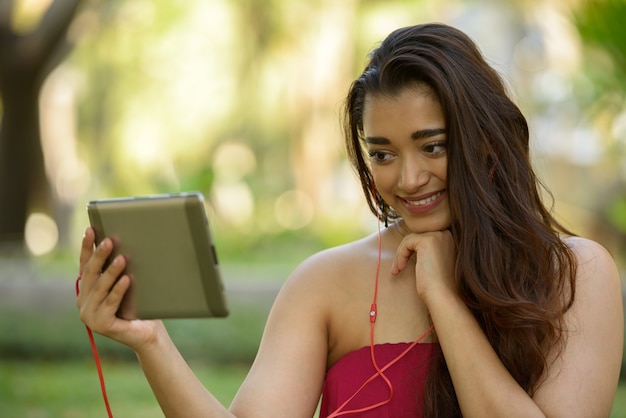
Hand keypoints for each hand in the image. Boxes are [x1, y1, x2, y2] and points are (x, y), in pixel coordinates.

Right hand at [76, 227, 163, 351]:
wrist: (148, 332)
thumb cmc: (139, 305)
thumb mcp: (126, 283)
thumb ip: (119, 269)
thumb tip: (123, 242)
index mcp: (87, 290)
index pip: (85, 265)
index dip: (88, 248)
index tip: (91, 230)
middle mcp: (84, 302)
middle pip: (91, 274)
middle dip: (100, 256)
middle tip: (110, 240)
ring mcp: (90, 315)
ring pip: (100, 288)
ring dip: (111, 272)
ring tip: (122, 258)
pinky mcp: (100, 325)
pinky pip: (110, 303)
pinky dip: (118, 290)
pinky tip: (127, 279)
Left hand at [390, 230, 456, 304]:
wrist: (442, 295)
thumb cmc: (437, 284)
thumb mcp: (433, 262)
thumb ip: (427, 250)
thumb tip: (408, 244)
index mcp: (449, 238)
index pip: (422, 237)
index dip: (411, 250)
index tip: (404, 264)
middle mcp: (445, 234)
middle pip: (415, 237)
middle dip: (404, 252)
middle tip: (398, 268)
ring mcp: (437, 236)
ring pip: (409, 240)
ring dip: (400, 255)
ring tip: (398, 270)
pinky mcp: (428, 241)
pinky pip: (406, 244)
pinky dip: (400, 256)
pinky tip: (401, 268)